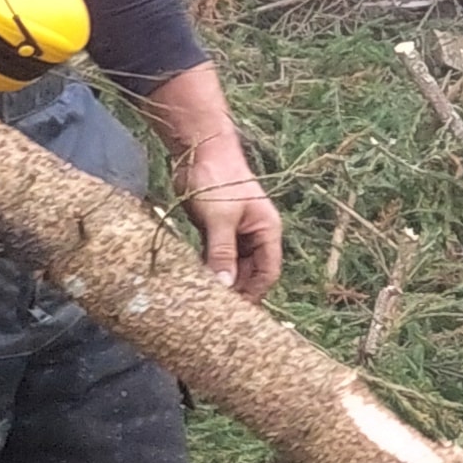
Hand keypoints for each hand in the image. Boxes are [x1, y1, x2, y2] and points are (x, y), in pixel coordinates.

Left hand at [184, 173, 282, 303]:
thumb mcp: (221, 218)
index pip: (268, 271)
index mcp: (267, 230)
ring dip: (220, 280)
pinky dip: (207, 268)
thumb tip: (224, 286)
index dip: (254, 292)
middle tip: (215, 310)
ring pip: (231, 266)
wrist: (200, 150)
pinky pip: (215, 256)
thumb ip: (223, 252)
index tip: (235, 312)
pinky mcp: (214, 229)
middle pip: (249, 272)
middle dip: (236, 290)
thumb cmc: (218, 179)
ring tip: (203, 300)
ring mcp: (234, 232)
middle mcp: (254, 234)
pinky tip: (194, 280)